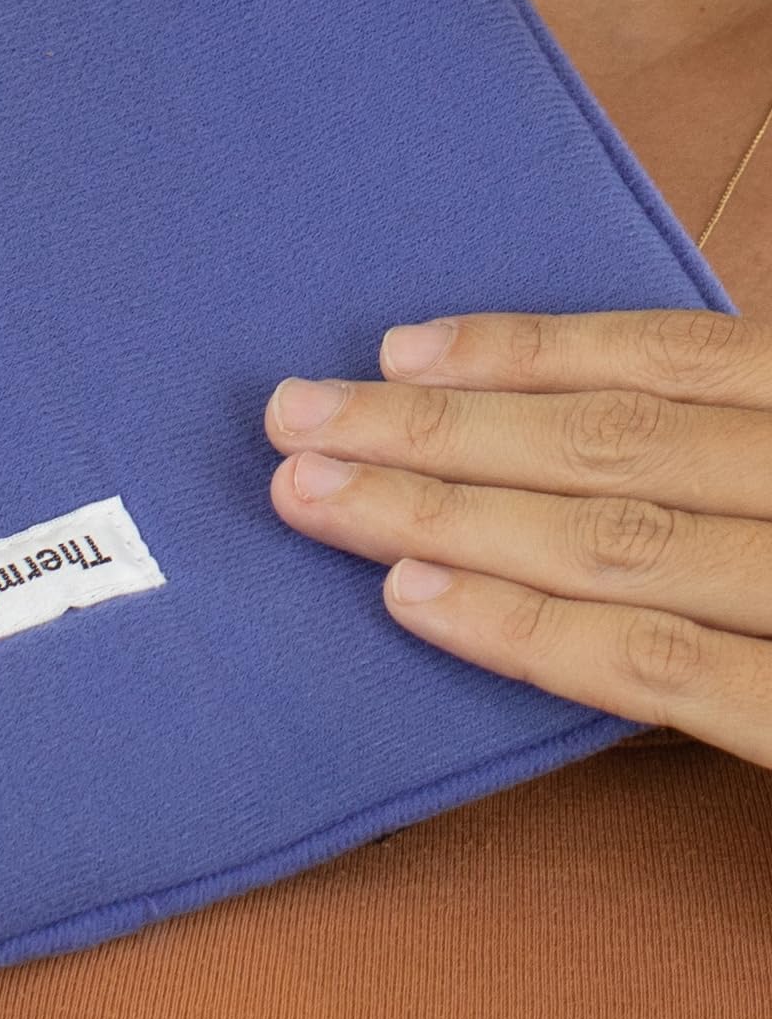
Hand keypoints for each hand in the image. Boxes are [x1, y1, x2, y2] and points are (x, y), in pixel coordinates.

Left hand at [262, 308, 771, 771]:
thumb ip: (725, 459)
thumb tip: (544, 435)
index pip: (668, 359)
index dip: (522, 353)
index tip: (393, 353)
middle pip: (607, 442)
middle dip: (432, 429)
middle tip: (292, 418)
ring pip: (607, 540)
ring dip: (439, 512)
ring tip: (313, 492)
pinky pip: (657, 664)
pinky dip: (527, 625)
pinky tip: (411, 597)